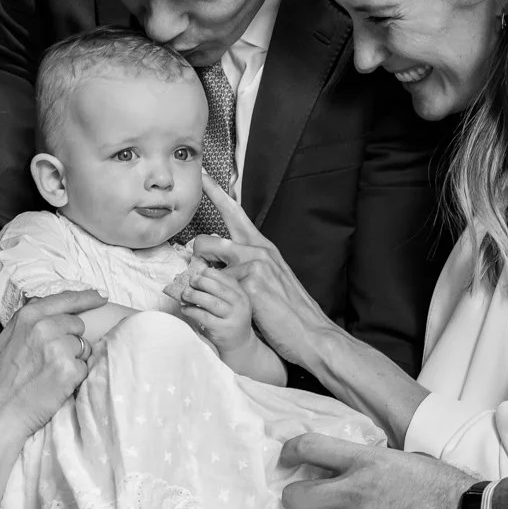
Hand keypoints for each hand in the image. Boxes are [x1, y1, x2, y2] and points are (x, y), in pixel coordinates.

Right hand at [0, 288, 104, 437]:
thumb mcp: (8, 338)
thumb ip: (30, 321)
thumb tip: (49, 307)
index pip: (66, 299)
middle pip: (77, 324)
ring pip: (83, 346)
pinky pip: (85, 367)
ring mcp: (58, 348)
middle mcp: (44, 327)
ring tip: (51, 373)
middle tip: (51, 359)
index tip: (101, 296)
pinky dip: (75, 377)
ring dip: (74, 359)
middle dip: (71, 339)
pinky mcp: (69, 370)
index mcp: (28, 317)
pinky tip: (56, 385)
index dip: (87, 297)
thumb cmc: (1, 379)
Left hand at [179, 266, 254, 353]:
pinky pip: (204, 317)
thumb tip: (197, 276)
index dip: (212, 274)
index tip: (199, 271)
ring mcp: (232, 318)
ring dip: (195, 296)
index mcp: (242, 295)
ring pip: (211, 302)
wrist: (239, 344)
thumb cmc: (230, 319)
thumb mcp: (231, 303)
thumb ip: (219, 291)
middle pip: (219, 289)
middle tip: (191, 280)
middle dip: (202, 282)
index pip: (228, 280)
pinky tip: (185, 309)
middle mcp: (240, 306)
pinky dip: (192, 311)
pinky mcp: (222, 329)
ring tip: (185, 294)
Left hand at [192, 174, 339, 367]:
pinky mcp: (250, 284)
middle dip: (197, 255)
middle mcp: (259, 251)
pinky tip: (229, 311)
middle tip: (197, 269)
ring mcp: (255, 266)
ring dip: (202, 281)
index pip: (236, 214)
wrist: (310, 333)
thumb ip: (247, 265)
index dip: (217, 193)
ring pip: (208, 266)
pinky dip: (214, 301)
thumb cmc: (289, 311)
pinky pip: (217, 288)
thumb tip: (221, 259)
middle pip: (209, 241)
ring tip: (211, 297)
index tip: (203, 176)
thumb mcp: (270, 279)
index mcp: (264, 248)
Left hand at [280, 432, 478, 508]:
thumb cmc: (443, 490)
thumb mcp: (403, 461)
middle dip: (297, 503)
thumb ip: (369, 465)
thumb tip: (344, 472)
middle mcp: (354, 492)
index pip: (310, 447)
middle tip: (310, 508)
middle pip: (295, 498)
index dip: (290, 452)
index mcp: (365, 461)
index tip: (285, 460)